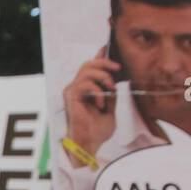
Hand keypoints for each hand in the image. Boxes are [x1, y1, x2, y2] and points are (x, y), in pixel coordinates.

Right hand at [61, 45, 121, 162]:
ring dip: (103, 77)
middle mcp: (77, 87)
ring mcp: (72, 91)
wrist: (92, 142)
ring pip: (86, 70)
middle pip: (88, 63)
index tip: (108, 47)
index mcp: (86, 88)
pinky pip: (84, 84)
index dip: (100, 56)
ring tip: (110, 90)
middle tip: (117, 68)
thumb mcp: (113, 103)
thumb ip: (113, 88)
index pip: (91, 66)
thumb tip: (119, 74)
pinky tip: (100, 103)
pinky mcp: (71, 97)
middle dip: (104, 63)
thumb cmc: (100, 127)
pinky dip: (96, 91)